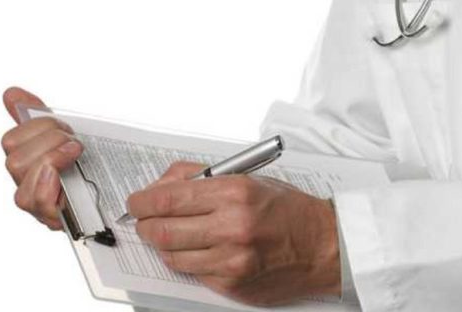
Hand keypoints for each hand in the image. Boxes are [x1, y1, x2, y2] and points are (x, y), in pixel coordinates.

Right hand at [0, 87, 82, 229]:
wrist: (120, 198)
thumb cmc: (92, 169)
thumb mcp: (68, 137)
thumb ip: (38, 115)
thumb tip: (11, 94)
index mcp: (29, 162)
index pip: (12, 140)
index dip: (38, 127)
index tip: (66, 128)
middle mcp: (27, 184)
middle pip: (13, 156)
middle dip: (48, 139)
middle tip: (74, 142)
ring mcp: (36, 203)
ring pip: (20, 171)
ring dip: (51, 156)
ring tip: (75, 154)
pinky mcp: (51, 218)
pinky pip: (35, 197)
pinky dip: (51, 180)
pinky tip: (70, 174)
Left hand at [127, 162, 340, 305]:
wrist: (324, 245)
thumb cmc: (289, 211)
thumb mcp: (249, 178)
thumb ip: (200, 177)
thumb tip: (160, 187)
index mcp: (235, 193)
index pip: (168, 199)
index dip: (142, 202)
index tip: (136, 203)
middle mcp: (233, 226)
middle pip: (162, 231)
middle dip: (146, 226)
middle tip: (146, 221)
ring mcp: (232, 260)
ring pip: (172, 256)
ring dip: (165, 246)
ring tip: (177, 235)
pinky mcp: (233, 284)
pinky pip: (193, 273)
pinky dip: (189, 261)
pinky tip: (202, 250)